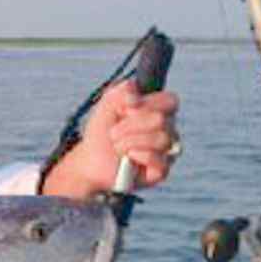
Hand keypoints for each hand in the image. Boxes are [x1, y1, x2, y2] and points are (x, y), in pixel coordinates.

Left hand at [42, 80, 180, 199]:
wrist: (90, 161)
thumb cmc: (102, 132)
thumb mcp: (107, 105)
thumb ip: (122, 90)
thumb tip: (135, 92)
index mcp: (158, 111)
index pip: (170, 100)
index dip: (147, 103)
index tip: (124, 109)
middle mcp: (167, 130)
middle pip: (161, 119)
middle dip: (130, 125)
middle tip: (113, 133)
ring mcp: (167, 151)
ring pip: (161, 138)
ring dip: (130, 141)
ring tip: (117, 146)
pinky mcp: (162, 171)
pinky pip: (160, 159)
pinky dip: (138, 156)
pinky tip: (129, 159)